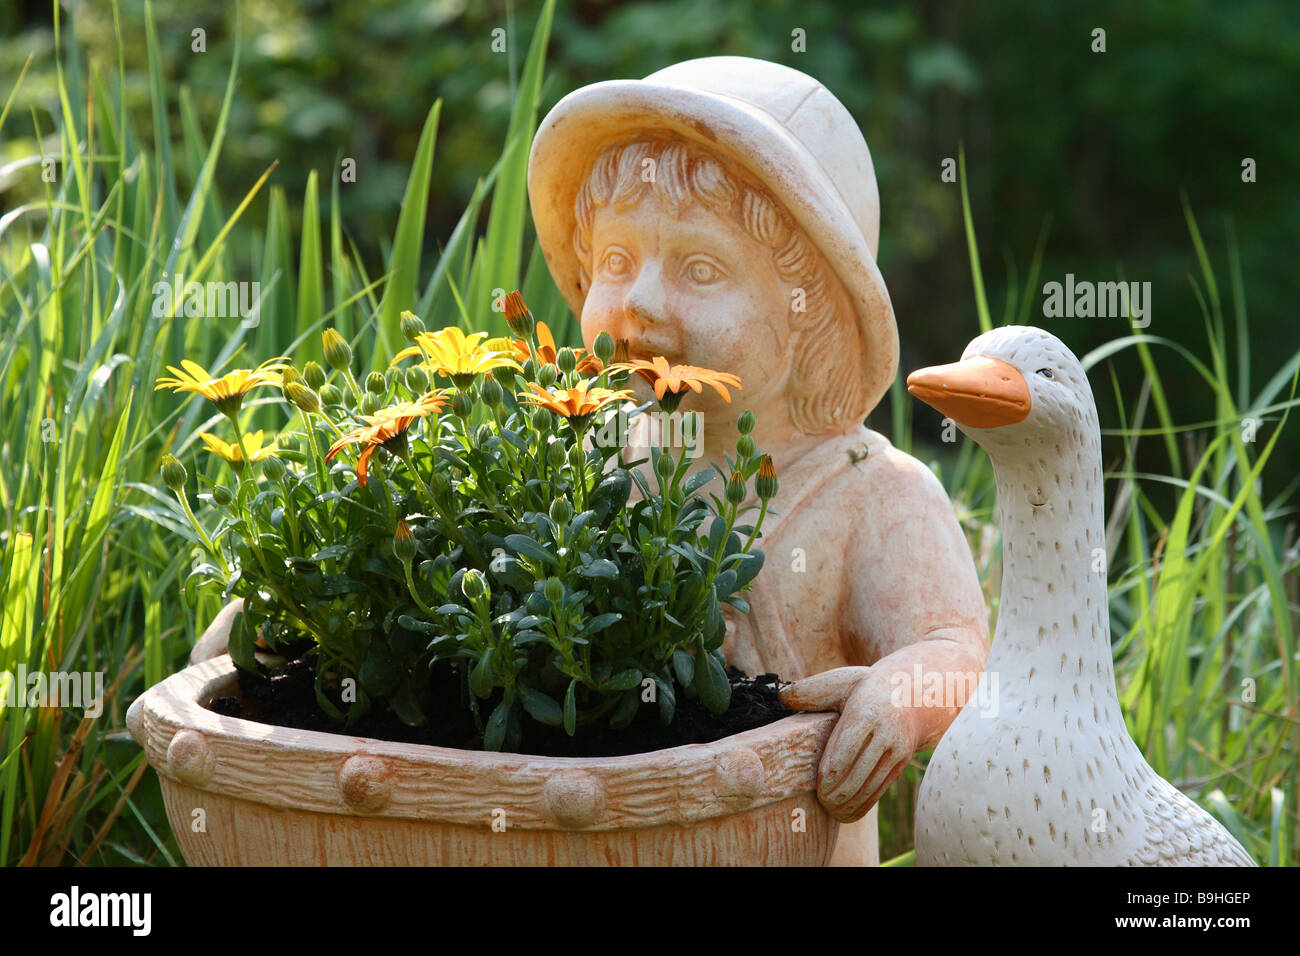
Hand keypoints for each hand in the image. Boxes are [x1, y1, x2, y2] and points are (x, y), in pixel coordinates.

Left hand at [780, 667, 917, 822]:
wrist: (909, 694)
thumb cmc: (863, 688)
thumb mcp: (838, 681)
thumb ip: (809, 691)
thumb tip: (781, 697)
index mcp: (865, 712)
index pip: (845, 750)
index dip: (830, 775)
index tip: (818, 788)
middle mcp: (885, 732)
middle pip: (858, 772)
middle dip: (838, 793)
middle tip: (821, 804)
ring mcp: (897, 749)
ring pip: (871, 785)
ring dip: (850, 803)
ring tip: (831, 811)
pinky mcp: (902, 762)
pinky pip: (881, 788)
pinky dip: (864, 804)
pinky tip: (848, 812)